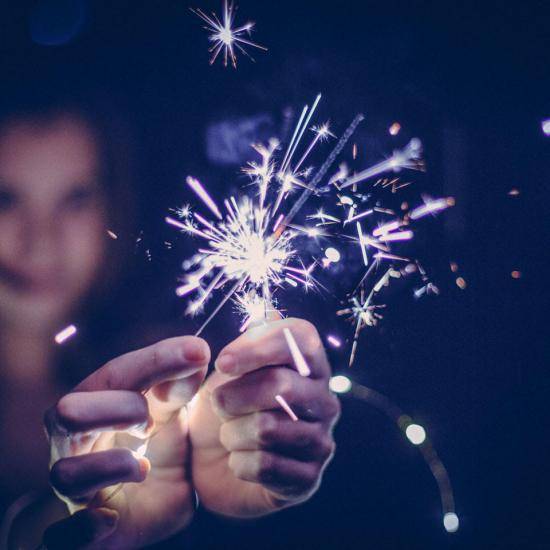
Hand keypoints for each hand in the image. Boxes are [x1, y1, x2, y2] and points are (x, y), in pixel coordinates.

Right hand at [43, 336, 209, 547]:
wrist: (149, 509)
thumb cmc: (155, 449)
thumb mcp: (171, 415)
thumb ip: (179, 386)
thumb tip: (195, 352)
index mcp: (98, 406)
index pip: (117, 374)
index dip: (156, 360)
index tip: (198, 351)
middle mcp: (77, 444)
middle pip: (68, 412)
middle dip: (113, 408)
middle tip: (149, 419)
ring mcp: (76, 489)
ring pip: (65, 473)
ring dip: (107, 466)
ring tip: (142, 466)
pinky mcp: (78, 534)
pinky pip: (61, 537)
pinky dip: (83, 529)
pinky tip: (109, 520)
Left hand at [188, 317, 339, 517]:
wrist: (211, 465)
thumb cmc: (221, 408)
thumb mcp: (222, 373)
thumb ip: (244, 343)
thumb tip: (270, 316)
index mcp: (308, 365)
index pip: (301, 337)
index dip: (258, 346)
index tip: (222, 363)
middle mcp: (323, 398)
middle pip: (279, 384)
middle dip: (233, 396)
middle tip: (218, 404)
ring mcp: (320, 440)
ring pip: (268, 428)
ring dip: (232, 433)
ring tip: (230, 434)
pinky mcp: (308, 479)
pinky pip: (266, 466)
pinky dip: (239, 463)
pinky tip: (239, 462)